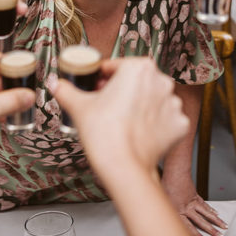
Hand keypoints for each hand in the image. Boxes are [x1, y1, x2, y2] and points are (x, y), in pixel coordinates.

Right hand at [49, 58, 187, 180]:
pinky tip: (137, 133)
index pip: (115, 67)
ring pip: (151, 100)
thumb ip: (66, 90)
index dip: (101, 78)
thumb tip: (55, 83)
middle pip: (135, 82)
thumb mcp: (79, 107)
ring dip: (138, 107)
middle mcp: (161, 81)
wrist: (124, 167)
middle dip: (121, 91)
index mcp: (139, 68)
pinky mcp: (180, 123)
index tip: (94, 88)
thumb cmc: (103, 134)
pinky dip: (153, 125)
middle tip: (105, 107)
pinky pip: (164, 120)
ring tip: (121, 122)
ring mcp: (174, 103)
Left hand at [161, 174, 226, 235]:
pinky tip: (215, 213)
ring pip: (207, 213)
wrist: (175, 173)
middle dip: (211, 230)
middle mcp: (187, 208)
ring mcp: (193, 202)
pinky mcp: (195, 195)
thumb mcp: (162, 203)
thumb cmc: (166, 186)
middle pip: (202, 221)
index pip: (189, 227)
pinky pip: (204, 204)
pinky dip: (211, 209)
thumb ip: (166, 213)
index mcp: (178, 212)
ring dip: (216, 220)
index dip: (197, 235)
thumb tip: (164, 222)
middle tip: (219, 235)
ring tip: (224, 226)